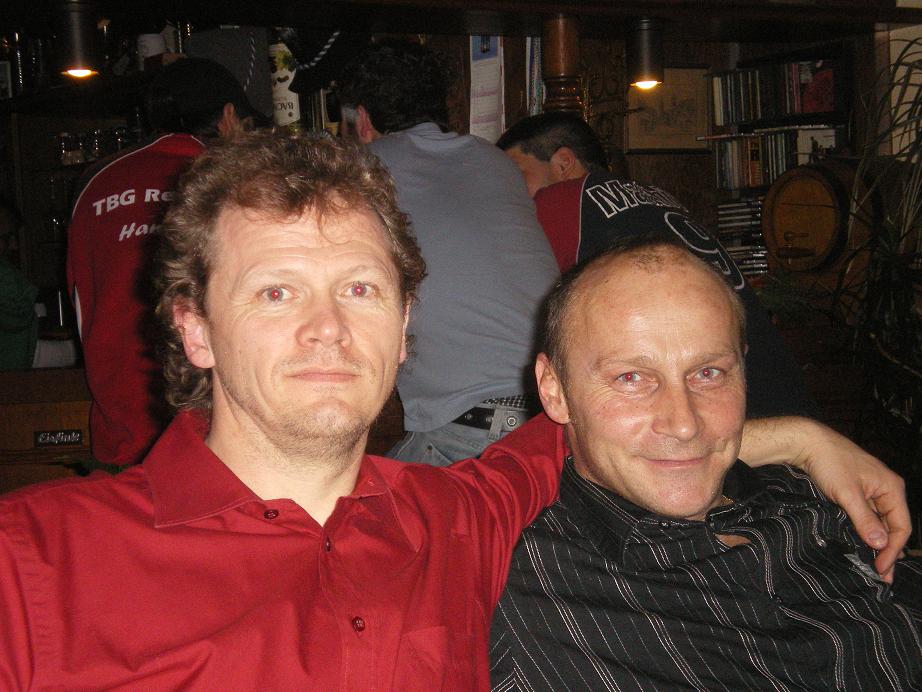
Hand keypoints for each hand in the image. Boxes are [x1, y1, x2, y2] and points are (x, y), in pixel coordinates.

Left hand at [740, 417, 909, 582]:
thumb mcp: (847, 494)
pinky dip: (864, 532)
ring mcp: (871, 491)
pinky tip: (859, 545)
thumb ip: (865, 520)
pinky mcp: (856, 492)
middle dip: (887, 551)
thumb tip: (881, 544)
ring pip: (879, 523)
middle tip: (879, 575)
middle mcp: (886, 490)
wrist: (807, 443)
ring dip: (875, 543)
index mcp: (892, 488)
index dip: (893, 550)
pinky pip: (866, 516)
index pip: (901, 526)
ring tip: (871, 565)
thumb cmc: (830, 462)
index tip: (880, 568)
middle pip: (892, 526)